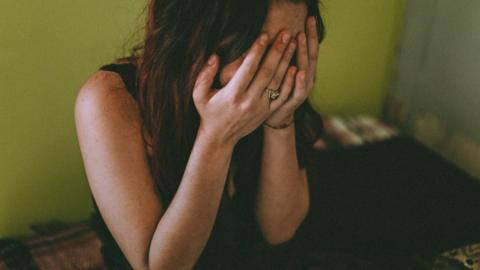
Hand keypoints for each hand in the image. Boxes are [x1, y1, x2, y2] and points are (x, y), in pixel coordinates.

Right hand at [193, 31, 294, 145]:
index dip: (257, 50)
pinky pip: (281, 96)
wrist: (220, 138)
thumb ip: (204, 75)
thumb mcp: (199, 95)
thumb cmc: (208, 112)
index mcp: (232, 95)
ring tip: (293, 44)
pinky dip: (289, 82)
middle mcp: (248, 101)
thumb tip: (214, 56)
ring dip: (286, 62)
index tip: (265, 35)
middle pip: (267, 72)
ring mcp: (260, 108)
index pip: (248, 68)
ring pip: (276, 82)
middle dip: (277, 51)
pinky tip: (295, 68)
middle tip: (285, 34)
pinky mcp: (267, 113)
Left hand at [264, 16, 319, 126]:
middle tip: (307, 22)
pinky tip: (299, 70)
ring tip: (301, 38)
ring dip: (303, 53)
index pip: (309, 47)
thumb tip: (275, 34)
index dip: (310, 33)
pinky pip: (298, 91)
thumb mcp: (279, 71)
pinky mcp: (294, 102)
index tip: (309, 17)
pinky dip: (299, 80)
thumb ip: (280, 56)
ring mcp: (302, 90)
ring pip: (305, 69)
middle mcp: (307, 78)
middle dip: (309, 37)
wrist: (274, 117)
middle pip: (311, 55)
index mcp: (304, 69)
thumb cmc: (275, 91)